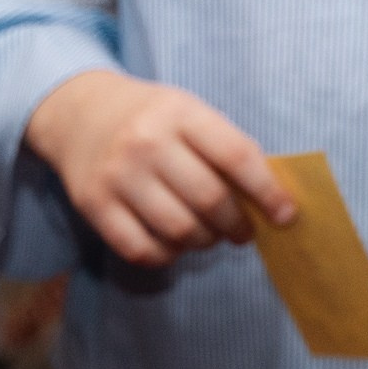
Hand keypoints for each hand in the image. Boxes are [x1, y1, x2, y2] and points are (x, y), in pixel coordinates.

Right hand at [23, 69, 295, 266]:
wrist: (81, 112)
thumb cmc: (154, 118)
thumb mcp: (191, 113)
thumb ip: (226, 148)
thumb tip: (270, 199)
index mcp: (182, 114)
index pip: (237, 157)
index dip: (268, 191)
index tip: (286, 214)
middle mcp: (147, 143)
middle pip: (209, 199)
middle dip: (238, 224)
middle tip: (245, 231)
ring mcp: (117, 176)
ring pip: (178, 229)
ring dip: (206, 241)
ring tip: (213, 235)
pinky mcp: (93, 206)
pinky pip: (140, 249)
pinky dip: (168, 255)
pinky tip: (177, 244)